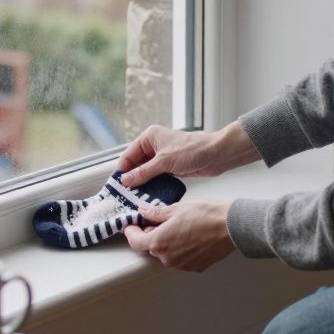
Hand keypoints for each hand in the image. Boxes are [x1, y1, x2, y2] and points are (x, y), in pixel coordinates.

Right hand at [117, 124, 247, 186]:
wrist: (216, 154)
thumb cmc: (191, 151)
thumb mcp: (163, 162)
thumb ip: (143, 172)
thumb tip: (125, 180)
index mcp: (150, 137)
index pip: (129, 155)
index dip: (123, 170)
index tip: (117, 185)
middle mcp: (154, 145)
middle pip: (136, 164)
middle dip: (132, 177)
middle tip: (125, 194)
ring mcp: (163, 156)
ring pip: (146, 171)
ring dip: (142, 182)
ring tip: (135, 197)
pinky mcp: (171, 166)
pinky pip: (157, 176)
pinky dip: (153, 184)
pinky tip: (149, 194)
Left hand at [122, 200, 236, 272]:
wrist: (231, 227)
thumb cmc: (206, 215)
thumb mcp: (177, 208)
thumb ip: (156, 213)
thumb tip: (144, 211)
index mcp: (159, 242)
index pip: (135, 241)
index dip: (131, 232)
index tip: (131, 226)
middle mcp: (168, 258)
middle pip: (151, 248)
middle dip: (151, 235)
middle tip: (157, 221)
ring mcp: (181, 265)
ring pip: (166, 254)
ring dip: (167, 243)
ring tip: (179, 228)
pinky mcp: (194, 267)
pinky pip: (181, 259)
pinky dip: (180, 249)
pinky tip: (190, 237)